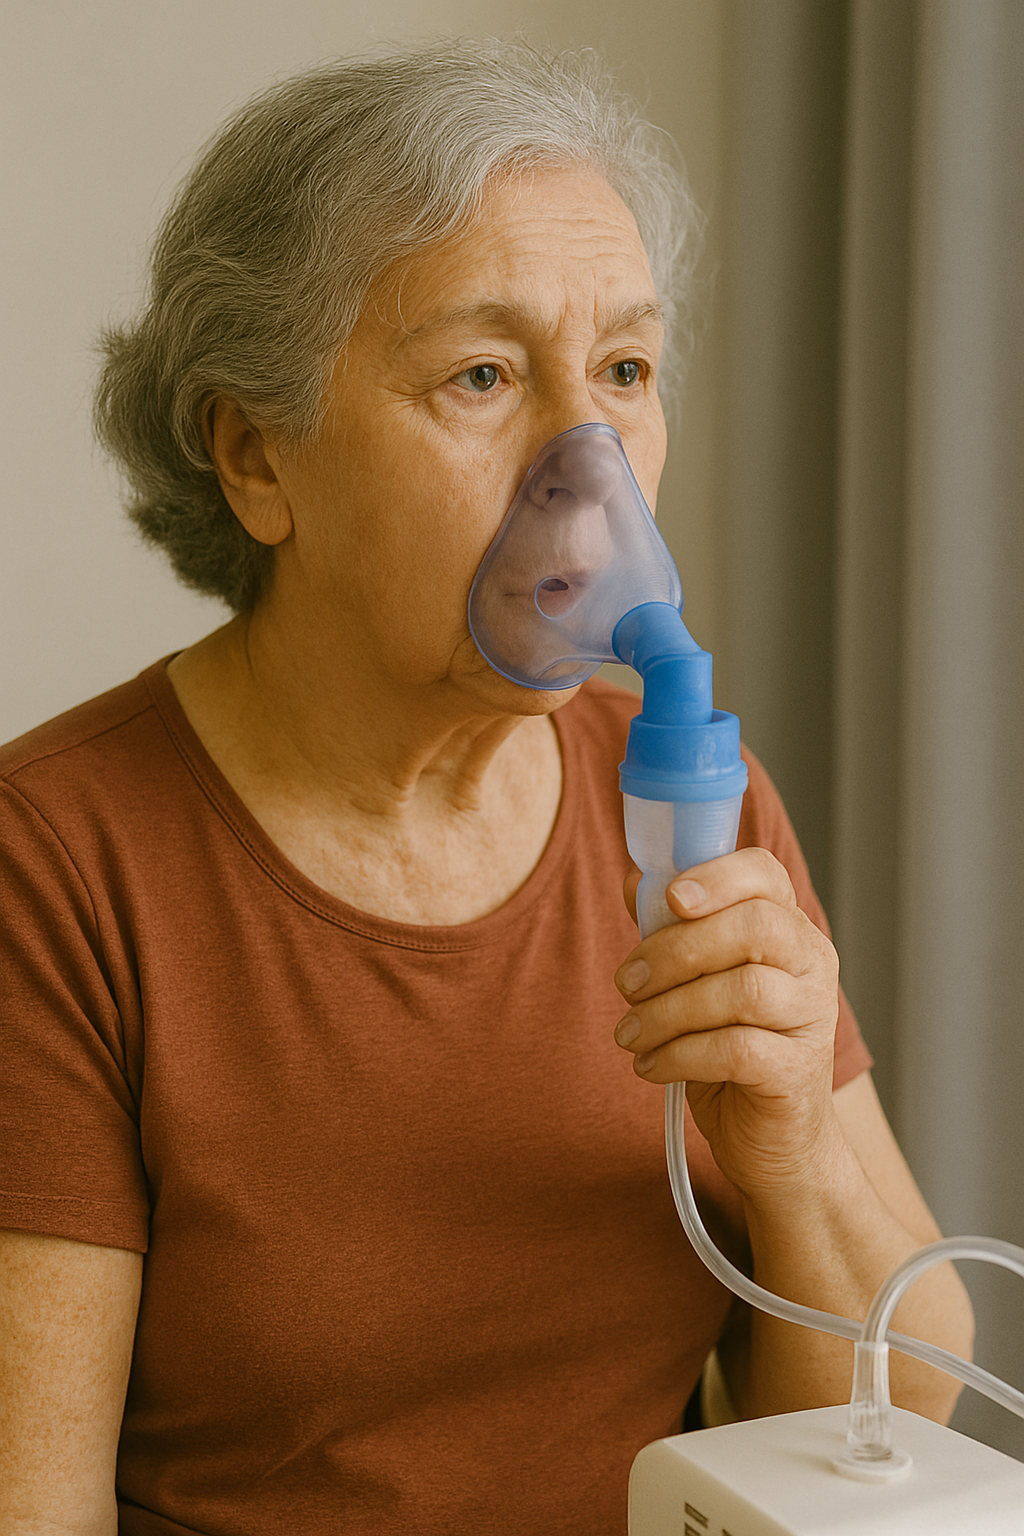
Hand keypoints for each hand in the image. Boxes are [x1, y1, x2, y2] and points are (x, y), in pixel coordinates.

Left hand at [614, 848, 841, 1204]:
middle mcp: (811, 965)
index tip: (671, 898)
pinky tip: (651, 1065)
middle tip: (626, 983)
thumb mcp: (698, 982)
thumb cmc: (731, 1048)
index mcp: (788, 929)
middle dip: (675, 951)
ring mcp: (812, 1018)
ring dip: (667, 1010)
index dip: (717, 877)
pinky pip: (736, 1050)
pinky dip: (680, 1055)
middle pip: (754, 927)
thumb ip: (672, 928)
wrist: (773, 1140)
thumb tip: (635, 880)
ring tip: (631, 1033)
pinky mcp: (797, 1073)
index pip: (765, 876)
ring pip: (742, 991)